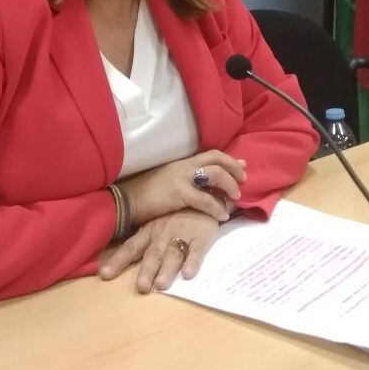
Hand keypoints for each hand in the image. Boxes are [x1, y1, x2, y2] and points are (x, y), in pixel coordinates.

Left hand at [98, 208, 221, 292]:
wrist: (204, 196)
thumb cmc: (175, 214)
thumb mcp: (154, 223)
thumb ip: (141, 243)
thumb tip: (115, 262)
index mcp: (149, 231)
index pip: (131, 247)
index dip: (118, 260)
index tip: (104, 274)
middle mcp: (163, 234)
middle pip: (153, 254)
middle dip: (147, 270)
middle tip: (141, 287)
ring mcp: (183, 235)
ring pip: (174, 254)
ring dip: (167, 269)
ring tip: (161, 285)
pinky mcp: (201, 237)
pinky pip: (197, 251)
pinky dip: (193, 262)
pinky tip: (188, 274)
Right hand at [118, 150, 245, 225]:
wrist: (125, 201)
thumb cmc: (144, 194)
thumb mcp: (167, 181)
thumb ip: (185, 181)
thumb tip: (203, 186)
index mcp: (181, 163)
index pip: (210, 154)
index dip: (229, 159)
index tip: (242, 165)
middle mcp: (183, 166)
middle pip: (216, 160)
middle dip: (234, 169)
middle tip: (243, 180)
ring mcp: (181, 178)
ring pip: (214, 175)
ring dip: (229, 186)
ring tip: (235, 198)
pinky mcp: (178, 193)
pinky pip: (205, 200)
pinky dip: (217, 208)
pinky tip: (222, 216)